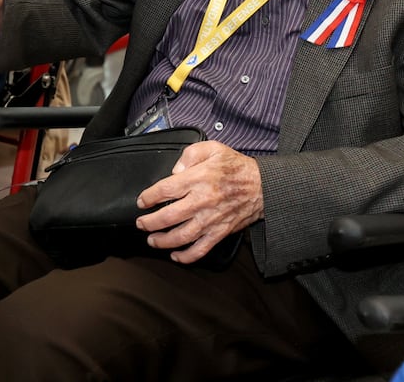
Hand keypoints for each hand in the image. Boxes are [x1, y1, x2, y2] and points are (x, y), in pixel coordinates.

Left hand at [134, 142, 262, 262]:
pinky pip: (201, 249)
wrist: (262, 187)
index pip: (166, 189)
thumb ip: (190, 154)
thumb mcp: (213, 148)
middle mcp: (202, 201)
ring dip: (163, 241)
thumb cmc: (236, 167)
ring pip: (181, 236)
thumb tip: (175, 170)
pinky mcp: (220, 233)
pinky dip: (186, 256)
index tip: (142, 201)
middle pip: (169, 216)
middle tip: (141, 223)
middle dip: (150, 222)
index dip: (149, 197)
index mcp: (199, 179)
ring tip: (152, 240)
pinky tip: (176, 255)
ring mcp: (211, 220)